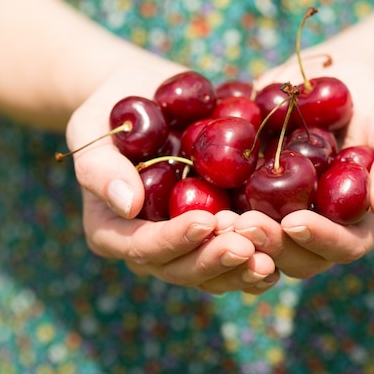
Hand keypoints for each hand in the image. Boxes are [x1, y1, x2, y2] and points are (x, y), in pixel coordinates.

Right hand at [65, 67, 279, 294]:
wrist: (145, 100)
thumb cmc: (110, 111)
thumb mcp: (91, 127)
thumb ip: (99, 166)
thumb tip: (126, 203)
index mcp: (113, 230)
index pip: (141, 247)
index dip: (173, 240)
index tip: (205, 220)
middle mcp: (148, 247)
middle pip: (180, 269)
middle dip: (214, 260)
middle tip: (248, 246)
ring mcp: (182, 244)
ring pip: (211, 274)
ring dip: (241, 269)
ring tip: (271, 257)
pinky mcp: (212, 233)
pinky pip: (233, 260)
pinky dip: (257, 261)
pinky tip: (282, 255)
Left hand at [236, 53, 373, 277]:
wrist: (334, 83)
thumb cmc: (373, 104)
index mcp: (363, 224)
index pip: (345, 247)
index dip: (320, 240)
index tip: (293, 221)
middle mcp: (325, 232)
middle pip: (299, 257)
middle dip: (271, 244)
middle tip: (241, 224)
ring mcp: (290, 222)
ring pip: (265, 249)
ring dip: (241, 240)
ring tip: (218, 220)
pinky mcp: (261, 206)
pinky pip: (239, 223)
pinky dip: (222, 222)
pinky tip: (202, 208)